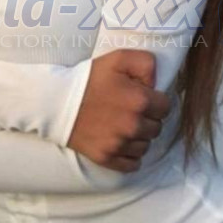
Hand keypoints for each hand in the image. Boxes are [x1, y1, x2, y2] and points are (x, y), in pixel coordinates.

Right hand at [66, 50, 172, 172]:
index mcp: (140, 101)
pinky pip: (133, 164)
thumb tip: (156, 83)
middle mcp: (133, 125)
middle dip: (147, 119)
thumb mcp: (118, 58)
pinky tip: (122, 143)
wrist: (56, 102)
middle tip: (130, 111)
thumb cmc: (88, 79)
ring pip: (146, 146)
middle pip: (157, 128)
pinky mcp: (107, 157)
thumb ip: (146, 63)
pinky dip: (130, 155)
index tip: (142, 98)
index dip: (155, 101)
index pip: (166, 107)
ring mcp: (120, 144)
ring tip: (124, 126)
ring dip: (139, 137)